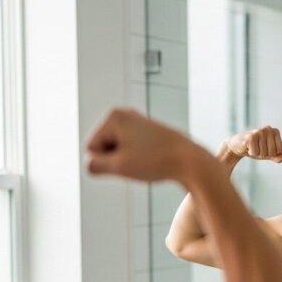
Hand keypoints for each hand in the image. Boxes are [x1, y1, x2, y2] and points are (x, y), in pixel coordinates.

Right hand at [86, 108, 214, 182]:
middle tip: (141, 161)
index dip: (108, 162)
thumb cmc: (156, 161)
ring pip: (118, 152)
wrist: (191, 161)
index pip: (91, 148)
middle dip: (118, 160)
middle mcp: (124, 113)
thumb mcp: (119, 167)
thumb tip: (90, 165)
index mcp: (113, 115)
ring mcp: (136, 122)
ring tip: (148, 160)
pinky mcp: (147, 132)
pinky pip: (131, 152)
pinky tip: (154, 160)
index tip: (131, 159)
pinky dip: (139, 160)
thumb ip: (96, 166)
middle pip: (104, 148)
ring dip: (128, 162)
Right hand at [224, 125, 281, 162]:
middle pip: (272, 152)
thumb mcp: (268, 153)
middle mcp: (268, 129)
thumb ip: (276, 156)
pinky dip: (251, 153)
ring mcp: (259, 131)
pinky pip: (255, 153)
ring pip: (264, 153)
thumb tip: (281, 158)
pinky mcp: (251, 136)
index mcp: (275, 131)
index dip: (272, 153)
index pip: (280, 150)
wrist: (238, 145)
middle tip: (257, 148)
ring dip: (257, 153)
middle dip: (264, 154)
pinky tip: (247, 147)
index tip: (265, 148)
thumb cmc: (255, 148)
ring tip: (252, 147)